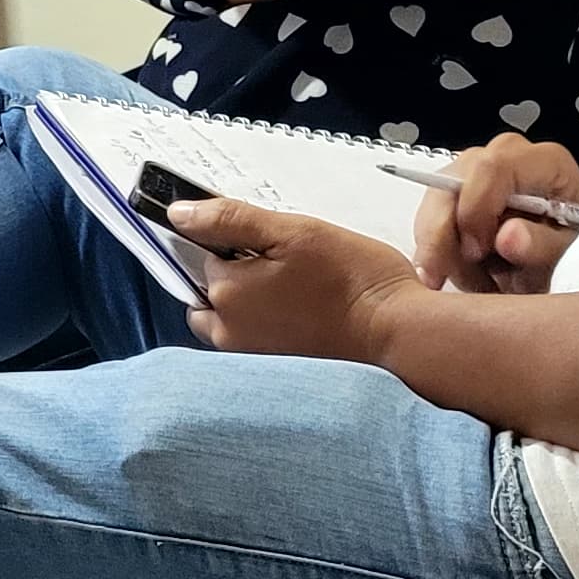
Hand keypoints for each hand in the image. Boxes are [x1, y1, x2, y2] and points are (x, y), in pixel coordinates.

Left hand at [175, 197, 424, 360]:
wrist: (398, 331)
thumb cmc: (355, 281)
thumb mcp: (292, 231)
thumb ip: (230, 220)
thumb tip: (179, 214)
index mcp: (225, 293)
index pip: (203, 251)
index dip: (236, 239)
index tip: (269, 239)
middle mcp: (229, 329)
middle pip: (210, 285)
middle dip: (237, 270)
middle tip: (288, 263)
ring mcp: (250, 351)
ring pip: (227, 312)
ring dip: (250, 295)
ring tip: (298, 285)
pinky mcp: (273, 364)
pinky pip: (252, 333)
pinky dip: (268, 318)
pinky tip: (303, 307)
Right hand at [412, 133, 578, 295]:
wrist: (554, 272)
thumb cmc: (567, 257)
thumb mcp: (567, 257)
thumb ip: (543, 246)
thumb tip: (508, 237)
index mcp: (544, 163)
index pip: (491, 168)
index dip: (475, 209)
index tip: (476, 252)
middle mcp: (505, 159)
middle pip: (452, 182)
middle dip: (443, 234)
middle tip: (452, 275)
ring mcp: (474, 175)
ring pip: (432, 203)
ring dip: (439, 248)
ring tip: (474, 282)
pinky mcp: (453, 194)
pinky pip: (426, 217)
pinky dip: (433, 250)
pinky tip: (457, 274)